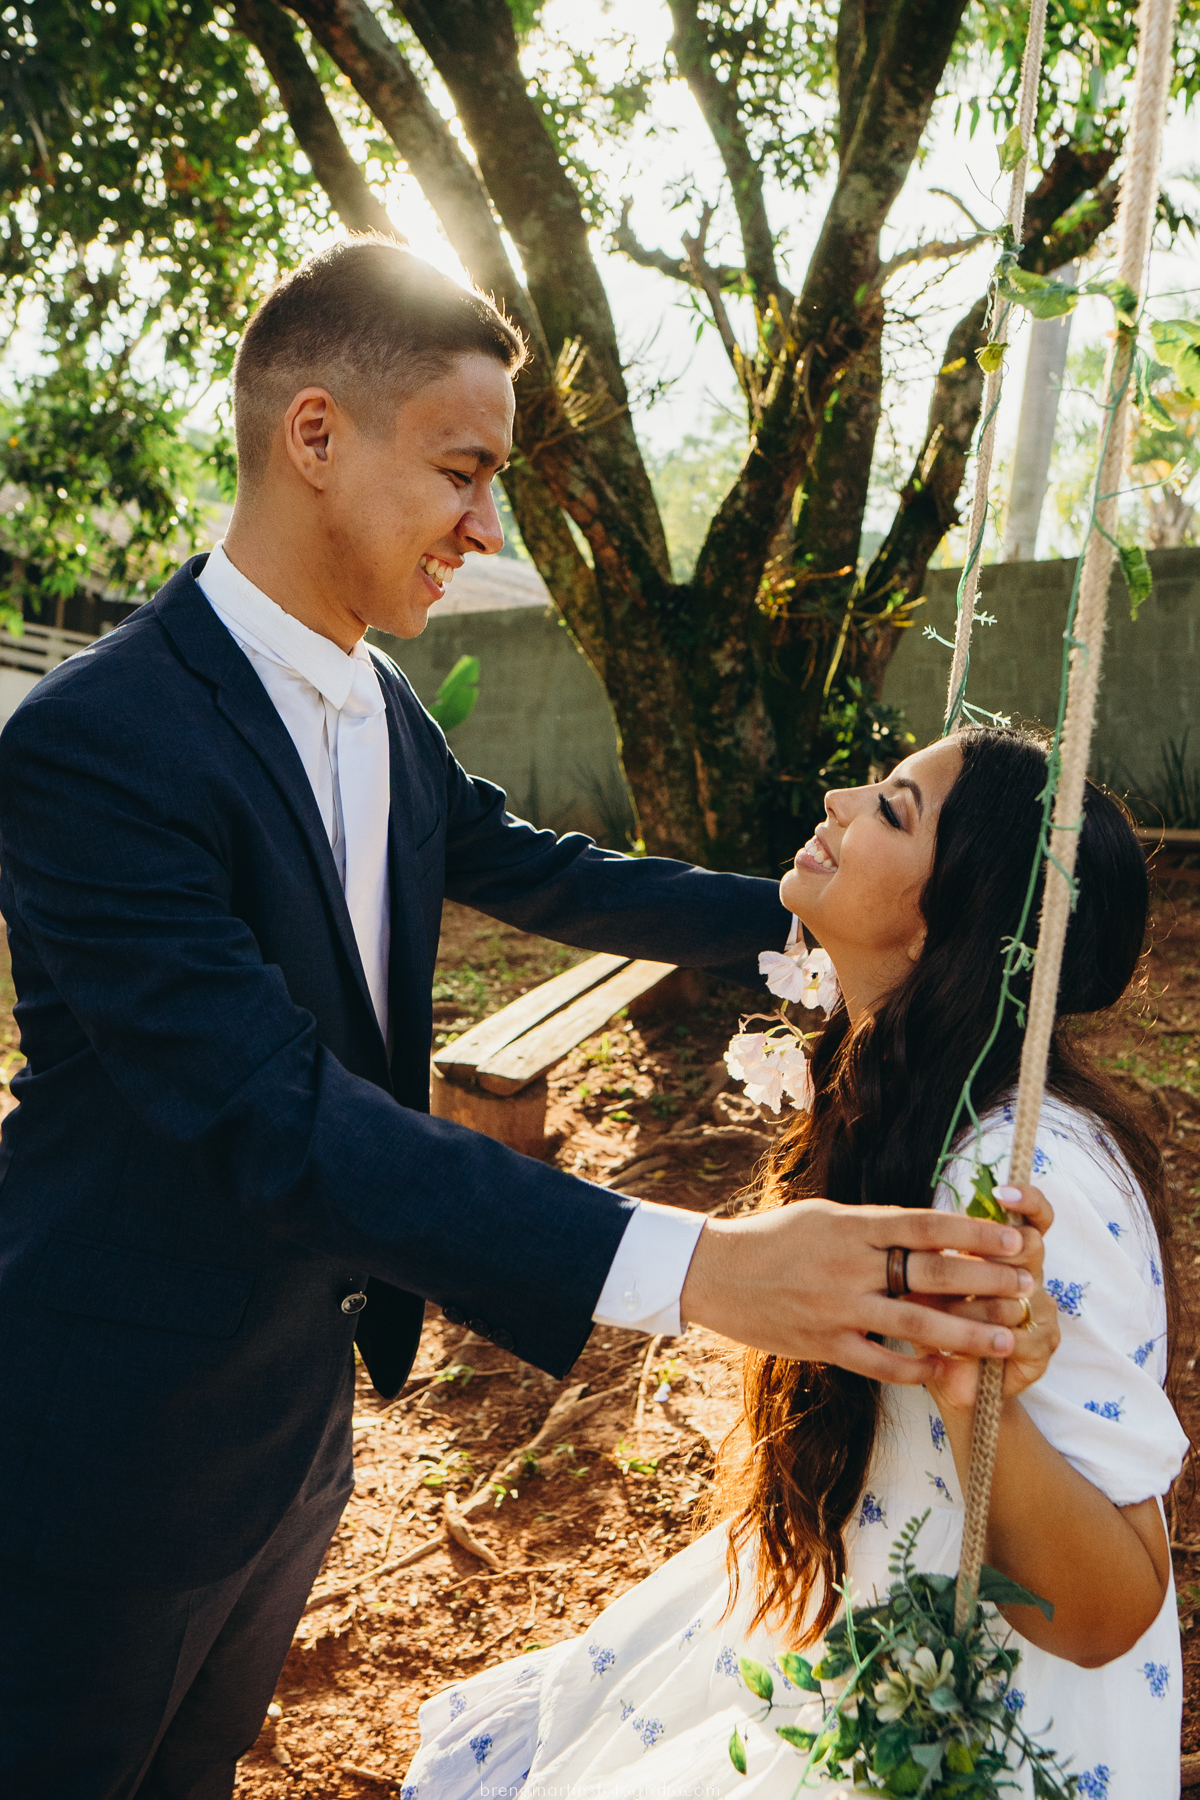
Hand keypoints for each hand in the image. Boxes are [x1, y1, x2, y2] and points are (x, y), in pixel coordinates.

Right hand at [679, 1197, 1033, 1381]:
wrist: (715, 1273)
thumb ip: (874, 1226)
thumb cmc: (775, 1238)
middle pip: (932, 1273)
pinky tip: (947, 1372)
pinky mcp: (825, 1344)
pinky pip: (882, 1362)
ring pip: (917, 1323)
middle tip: (1027, 1289)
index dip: (974, 1233)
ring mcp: (838, 1307)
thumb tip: (929, 1232)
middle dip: (987, 1283)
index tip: (1013, 1241)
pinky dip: (917, 1368)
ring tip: (1008, 1341)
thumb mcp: (825, 1216)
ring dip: (969, 1334)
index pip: (926, 1226)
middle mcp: (850, 1265)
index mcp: (853, 1225)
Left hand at [920, 1184, 1058, 1412]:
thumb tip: (921, 1219)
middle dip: (996, 1251)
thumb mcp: (925, 1282)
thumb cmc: (932, 1320)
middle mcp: (1031, 1276)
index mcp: (1007, 1253)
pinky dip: (988, 1339)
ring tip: (940, 1315)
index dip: (1028, 1200)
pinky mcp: (1043, 1348)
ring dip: (975, 1303)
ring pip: (1022, 1291)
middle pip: (1032, 1246)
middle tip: (962, 1263)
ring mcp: (1041, 1311)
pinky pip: (1022, 1335)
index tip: (1002, 1192)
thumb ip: (934, 1251)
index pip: (1034, 1216)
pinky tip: (961, 1345)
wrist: (946, 1380)